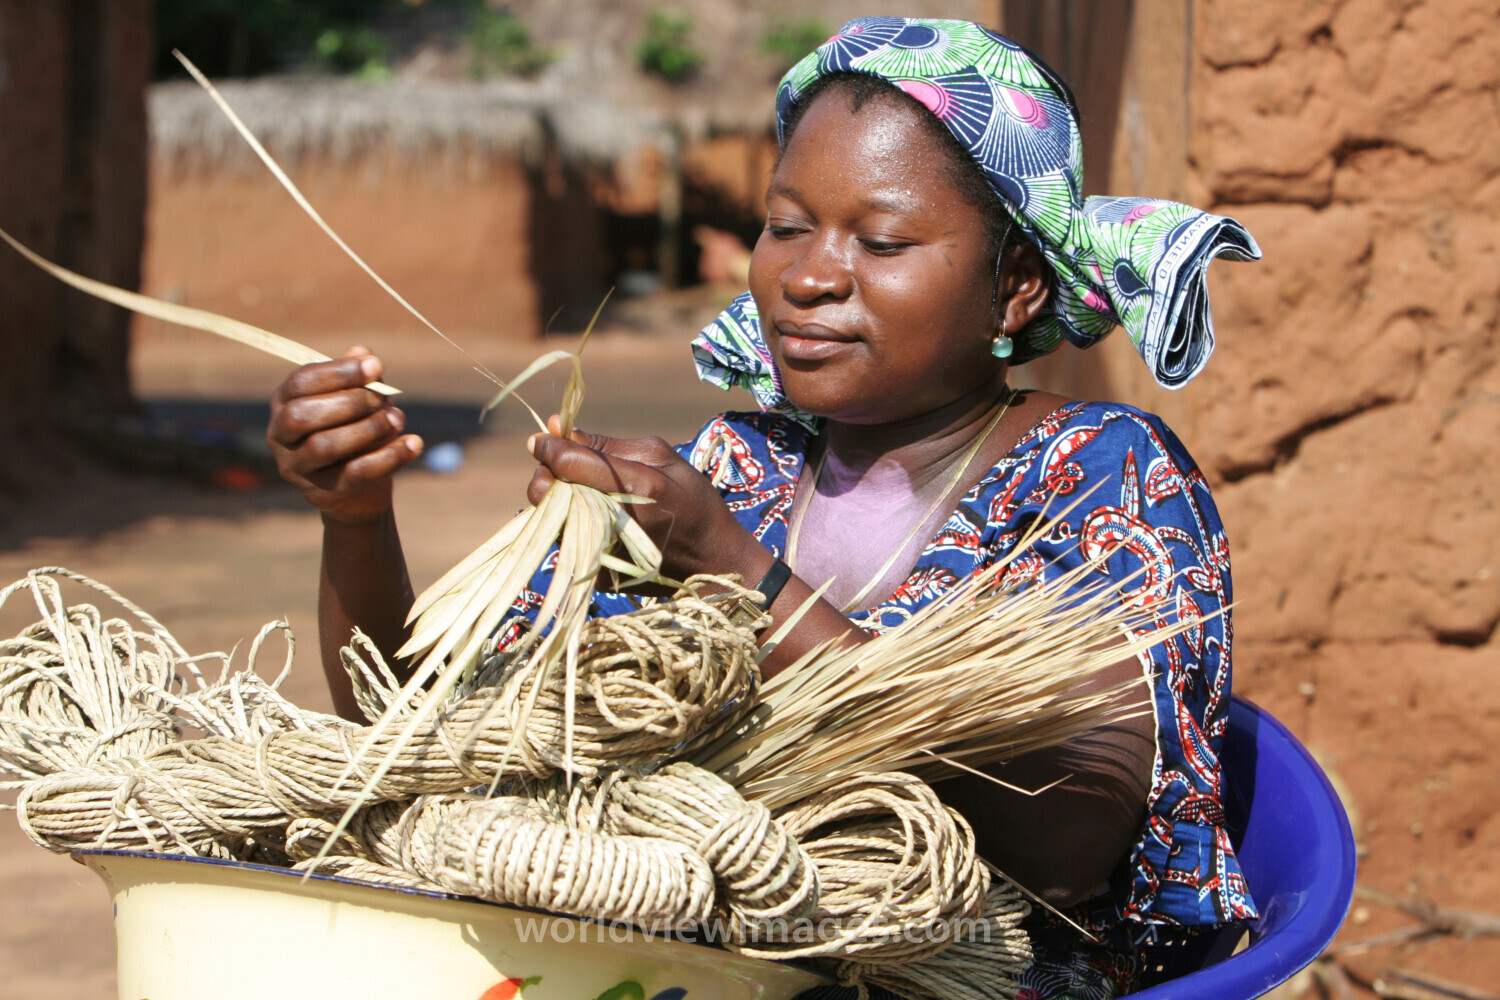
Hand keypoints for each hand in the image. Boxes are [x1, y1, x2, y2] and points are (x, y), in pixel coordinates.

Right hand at [267, 347, 423, 523]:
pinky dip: (388, 458)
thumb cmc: (356, 434)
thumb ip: (360, 380)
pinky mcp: (323, 494)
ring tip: (398, 418)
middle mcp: (280, 436)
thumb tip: (362, 351)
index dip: (338, 372)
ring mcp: (297, 469)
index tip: (376, 365)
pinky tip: (414, 443)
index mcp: (284, 403)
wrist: (360, 491)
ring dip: (367, 429)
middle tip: (384, 397)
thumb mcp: (359, 402)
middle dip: (348, 402)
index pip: (301, 382)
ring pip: (325, 446)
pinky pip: (355, 474)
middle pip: (302, 415)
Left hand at [525, 416, 766, 583]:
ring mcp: (605, 550)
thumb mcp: (662, 458)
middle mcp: (616, 520)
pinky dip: (573, 524)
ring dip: (558, 499)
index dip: (548, 446)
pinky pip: (566, 539)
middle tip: (565, 468)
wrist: (713, 560)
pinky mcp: (598, 572)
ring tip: (586, 494)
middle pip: (546, 491)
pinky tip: (598, 520)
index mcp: (638, 484)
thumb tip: (558, 428)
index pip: (568, 462)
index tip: (541, 438)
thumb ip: (607, 444)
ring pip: (550, 516)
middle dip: (547, 474)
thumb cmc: (693, 500)